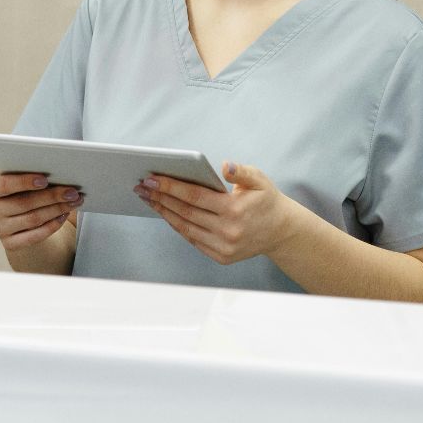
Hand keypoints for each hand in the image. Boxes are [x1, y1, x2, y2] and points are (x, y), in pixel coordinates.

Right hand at [0, 170, 80, 250]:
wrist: (15, 213)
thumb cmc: (20, 188)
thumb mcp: (18, 176)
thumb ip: (28, 170)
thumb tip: (55, 168)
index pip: (4, 184)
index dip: (24, 182)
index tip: (45, 179)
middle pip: (24, 203)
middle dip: (51, 196)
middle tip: (72, 191)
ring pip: (32, 219)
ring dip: (56, 210)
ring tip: (73, 201)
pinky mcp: (10, 243)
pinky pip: (34, 236)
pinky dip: (52, 225)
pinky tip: (64, 215)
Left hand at [136, 161, 297, 264]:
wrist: (281, 231)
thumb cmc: (266, 200)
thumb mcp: (259, 180)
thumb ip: (241, 171)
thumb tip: (224, 166)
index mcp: (235, 210)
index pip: (195, 196)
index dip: (171, 187)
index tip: (151, 178)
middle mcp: (227, 231)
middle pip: (185, 212)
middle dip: (160, 198)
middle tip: (141, 186)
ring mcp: (223, 247)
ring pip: (185, 227)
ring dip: (164, 212)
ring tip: (148, 199)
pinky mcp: (221, 256)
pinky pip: (192, 239)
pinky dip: (177, 226)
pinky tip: (166, 213)